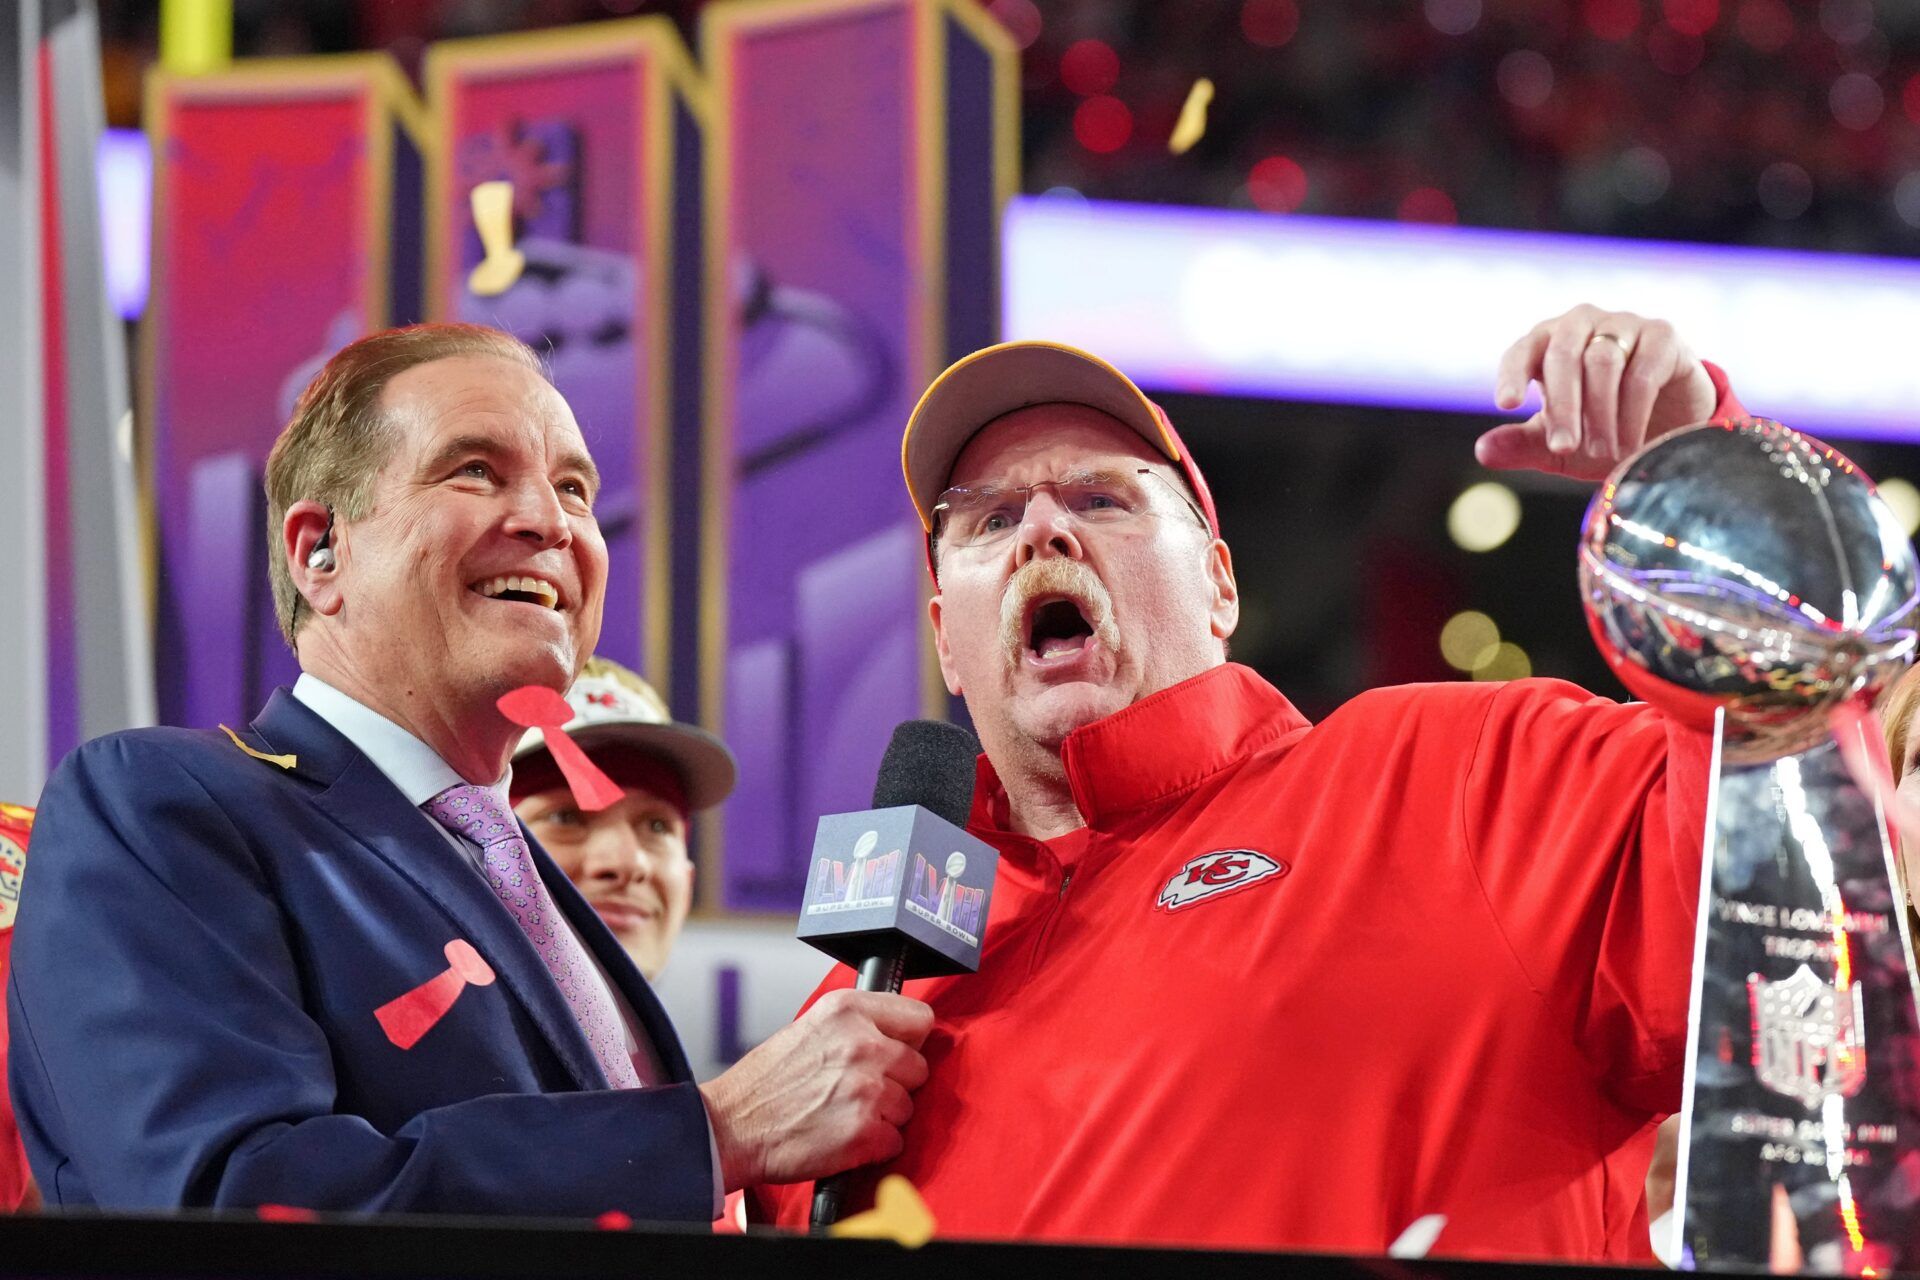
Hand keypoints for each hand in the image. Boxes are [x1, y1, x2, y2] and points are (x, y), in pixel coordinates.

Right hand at [698, 988, 931, 1190]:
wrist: (730, 1127)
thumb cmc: (764, 1083)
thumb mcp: (810, 1027)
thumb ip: (857, 1026)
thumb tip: (897, 1036)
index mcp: (847, 1011)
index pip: (919, 1019)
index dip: (910, 1040)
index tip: (899, 1051)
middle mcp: (862, 1044)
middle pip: (918, 1067)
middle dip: (896, 1083)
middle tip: (860, 1091)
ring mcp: (866, 1089)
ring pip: (908, 1106)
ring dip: (885, 1116)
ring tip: (845, 1114)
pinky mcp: (864, 1132)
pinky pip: (895, 1141)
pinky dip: (876, 1146)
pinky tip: (845, 1137)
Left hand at [1478, 304, 1717, 481]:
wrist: (1668, 429)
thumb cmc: (1602, 431)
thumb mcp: (1558, 447)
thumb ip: (1522, 445)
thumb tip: (1482, 451)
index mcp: (1546, 344)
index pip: (1522, 352)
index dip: (1513, 374)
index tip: (1507, 404)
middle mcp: (1581, 324)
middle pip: (1563, 355)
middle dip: (1562, 406)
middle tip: (1563, 448)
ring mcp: (1623, 324)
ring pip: (1602, 362)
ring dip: (1600, 414)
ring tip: (1603, 453)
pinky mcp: (1662, 334)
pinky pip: (1642, 371)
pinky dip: (1633, 412)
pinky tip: (1630, 444)